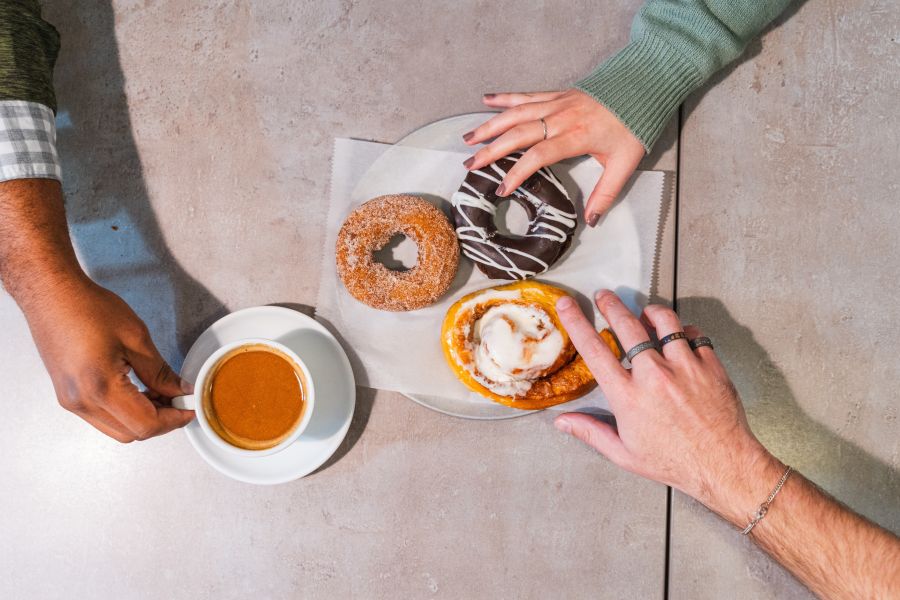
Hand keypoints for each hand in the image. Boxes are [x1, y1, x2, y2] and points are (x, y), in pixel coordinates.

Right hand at [24, 276, 193, 442]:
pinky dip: (125, 412)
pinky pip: (102, 418)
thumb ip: (160, 372)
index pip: (145, 424)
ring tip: (160, 393)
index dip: (173, 419)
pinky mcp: (68, 396)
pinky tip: (139, 391)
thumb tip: (179, 390)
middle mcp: (81, 402)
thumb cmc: (88, 308)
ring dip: (142, 418)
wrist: (51, 296)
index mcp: (100, 388)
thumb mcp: (136, 337)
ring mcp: (71, 402)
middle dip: (160, 421)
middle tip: (178, 399)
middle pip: (131, 433)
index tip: (189, 408)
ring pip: (117, 429)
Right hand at [462, 90, 645, 226]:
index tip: (501, 188)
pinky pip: (526, 95)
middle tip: (470, 163)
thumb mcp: (624, 165)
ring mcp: (557, 103)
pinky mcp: (557, 94)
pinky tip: (487, 99)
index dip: (517, 172)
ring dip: (490, 125)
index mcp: (575, 136)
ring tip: (469, 138)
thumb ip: (605, 194)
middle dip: (491, 150)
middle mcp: (561, 118)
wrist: (643, 88)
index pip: (538, 155)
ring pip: (516, 113)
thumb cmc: (633, 126)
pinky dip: (505, 98)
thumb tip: (591, 221)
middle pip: (518, 133)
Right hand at [553, 291, 782, 524]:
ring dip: (651, 311)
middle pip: (627, 325)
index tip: (568, 305)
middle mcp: (654, 376)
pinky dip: (685, 330)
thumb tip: (562, 422)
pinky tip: (681, 336)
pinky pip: (695, 334)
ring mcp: (684, 367)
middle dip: (611, 305)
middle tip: (605, 296)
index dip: (577, 323)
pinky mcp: (710, 366)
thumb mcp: (624, 454)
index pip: (594, 350)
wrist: (723, 465)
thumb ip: (591, 432)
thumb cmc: (674, 462)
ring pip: (664, 321)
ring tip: (645, 311)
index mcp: (628, 396)